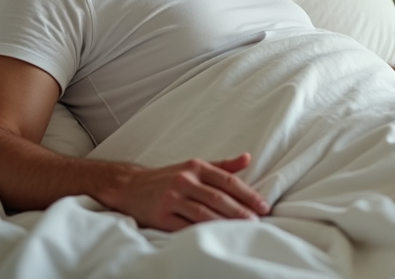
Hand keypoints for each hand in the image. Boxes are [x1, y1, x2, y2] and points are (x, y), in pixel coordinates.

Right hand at [107, 153, 269, 231]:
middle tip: (257, 222)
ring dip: (225, 223)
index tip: (263, 206)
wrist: (131, 187)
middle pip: (218, 198)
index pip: (227, 181)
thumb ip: (222, 165)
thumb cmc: (168, 177)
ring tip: (242, 231)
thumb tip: (247, 158)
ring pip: (204, 214)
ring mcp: (172, 199)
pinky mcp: (161, 216)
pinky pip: (186, 227)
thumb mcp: (194, 166)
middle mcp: (184, 181)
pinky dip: (203, 233)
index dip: (248, 194)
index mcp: (195, 167)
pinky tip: (217, 237)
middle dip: (240, 211)